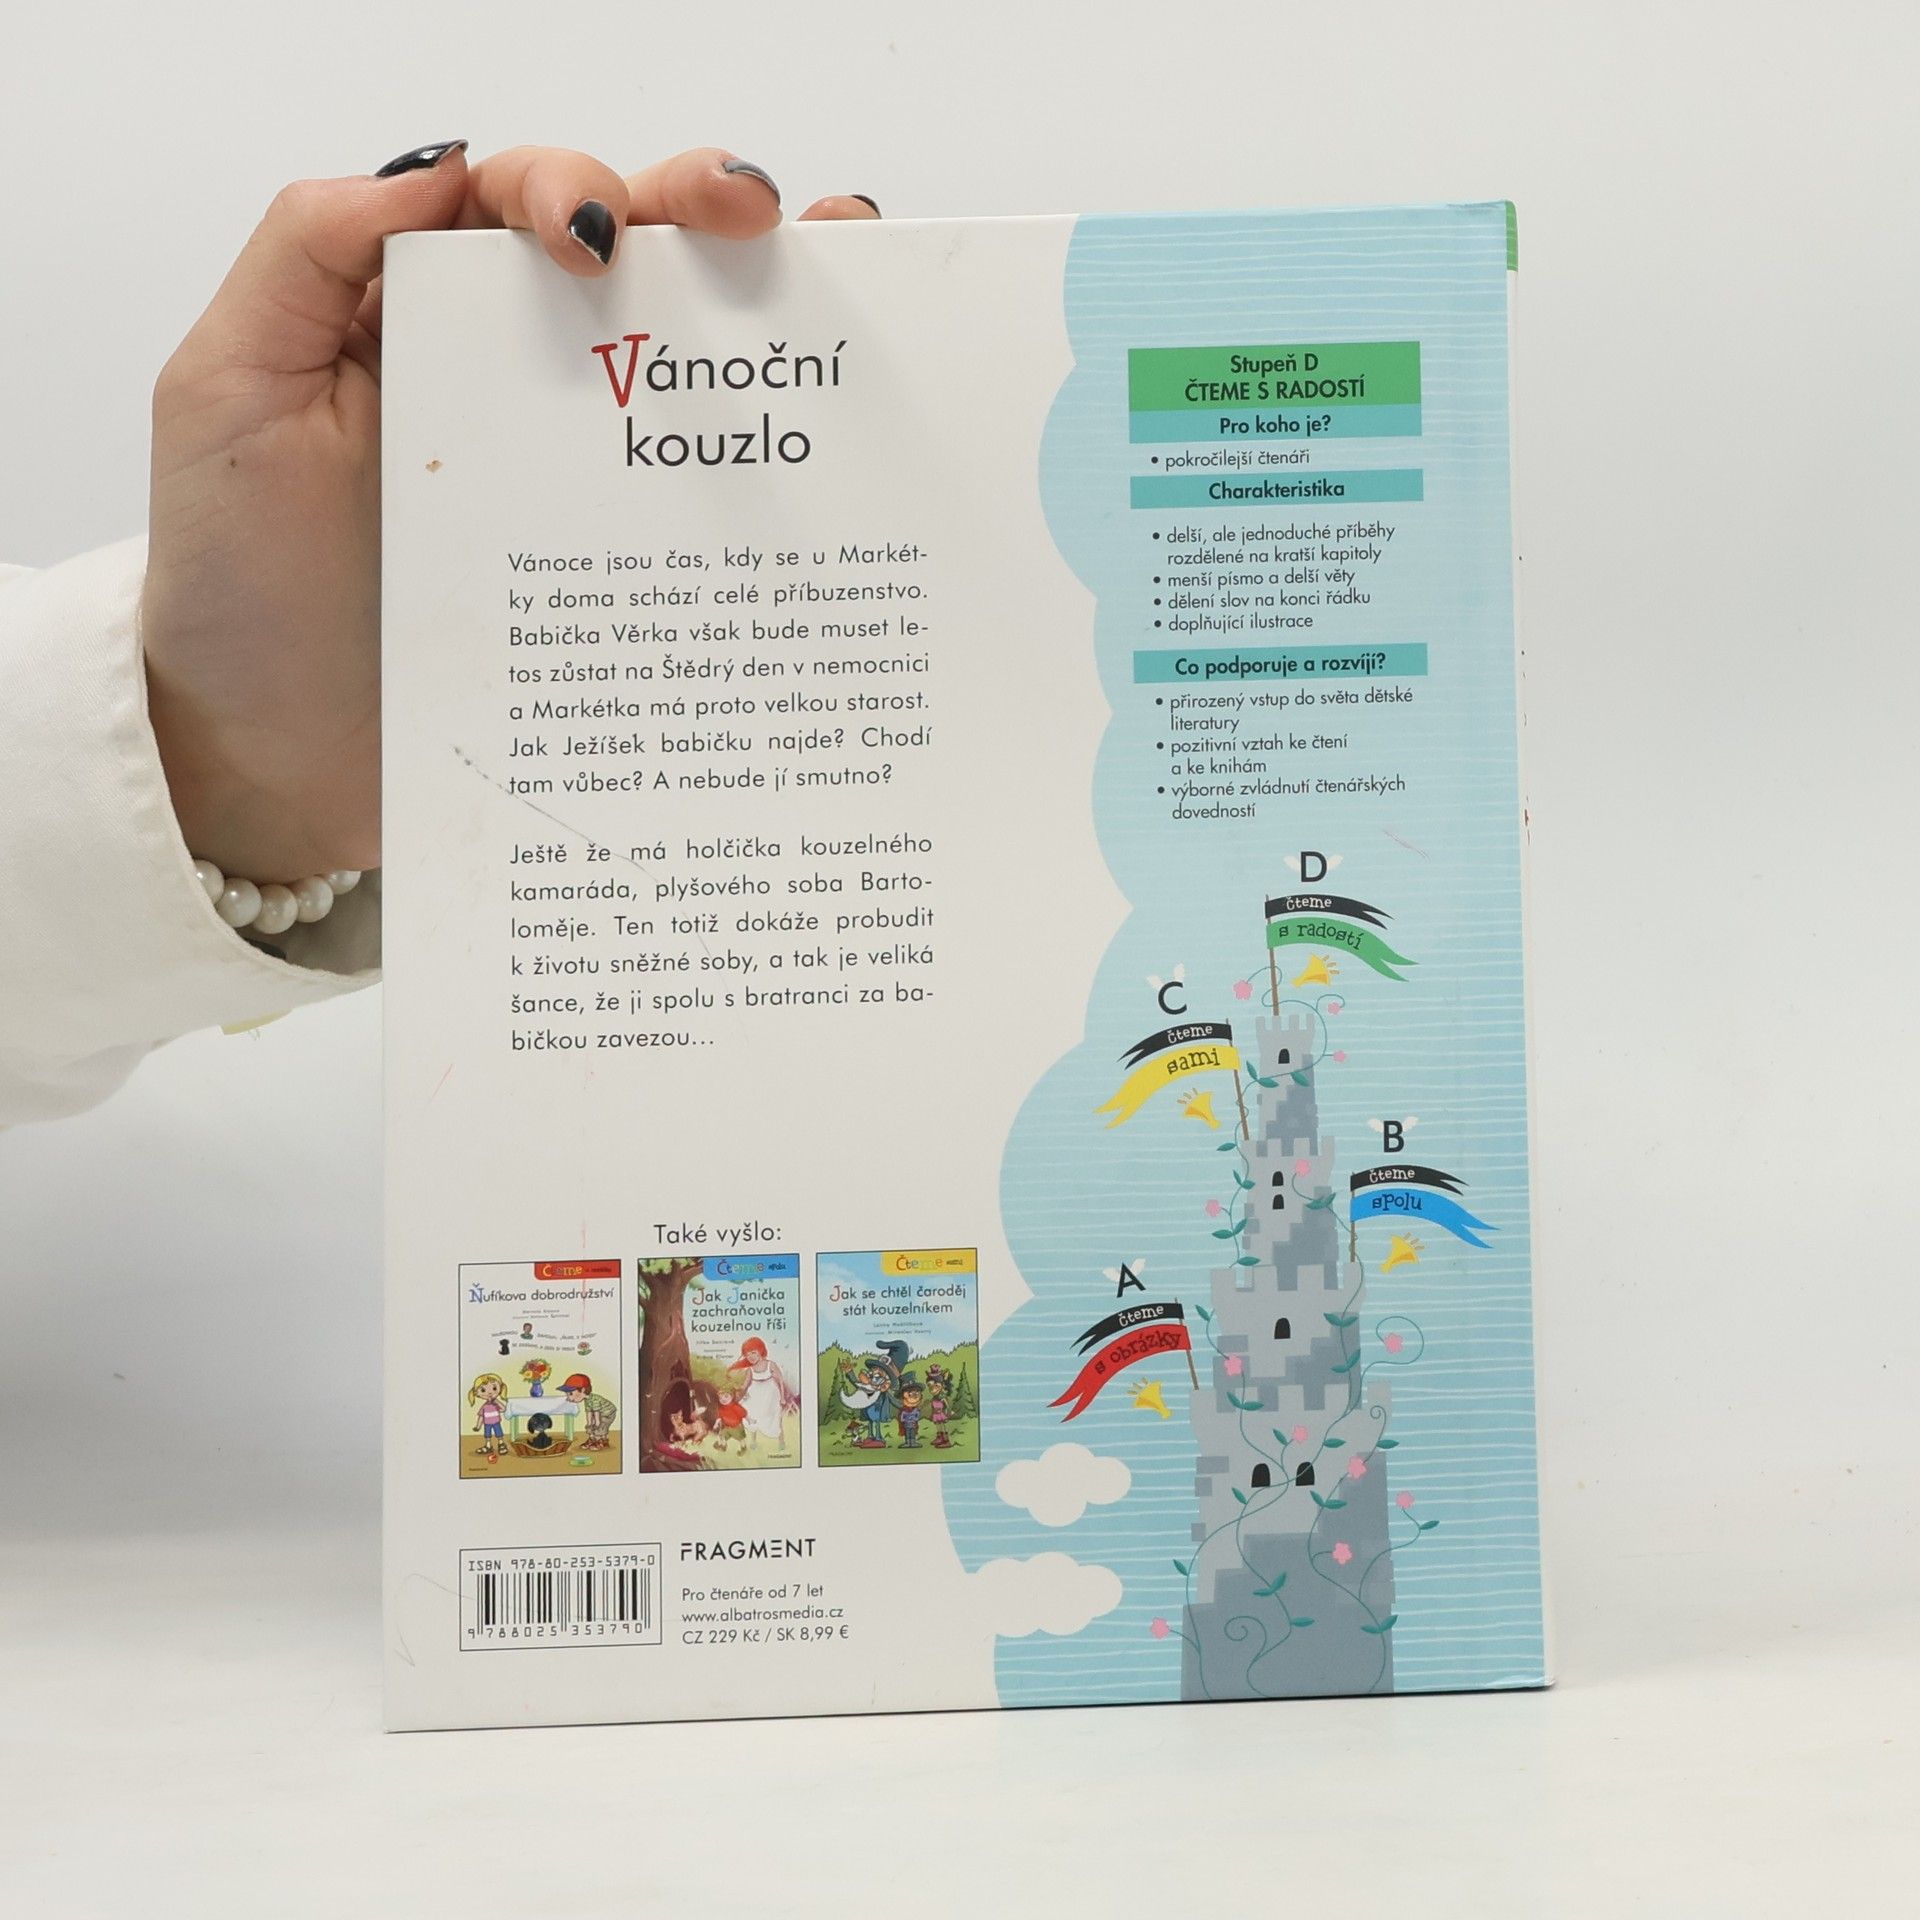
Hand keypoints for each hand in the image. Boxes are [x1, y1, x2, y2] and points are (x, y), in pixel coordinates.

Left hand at [141, 143, 878, 880]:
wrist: (279, 766)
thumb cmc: (241, 592)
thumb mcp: (226, 397)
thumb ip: (304, 256)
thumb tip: (437, 163)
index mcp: (413, 315)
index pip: (509, 207)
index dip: (566, 188)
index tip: (589, 244)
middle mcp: (505, 379)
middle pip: (623, 257)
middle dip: (697, 210)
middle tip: (754, 218)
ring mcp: (570, 474)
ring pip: (680, 361)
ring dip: (761, 304)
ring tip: (826, 281)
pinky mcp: (615, 565)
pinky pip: (701, 495)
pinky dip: (766, 456)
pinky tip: (817, 432)